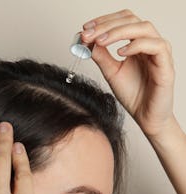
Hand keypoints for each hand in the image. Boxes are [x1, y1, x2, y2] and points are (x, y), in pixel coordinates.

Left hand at [82, 9, 174, 136]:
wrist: (145, 116)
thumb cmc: (132, 94)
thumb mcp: (111, 72)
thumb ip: (101, 56)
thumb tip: (86, 41)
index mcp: (136, 45)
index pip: (122, 21)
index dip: (103, 21)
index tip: (85, 28)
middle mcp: (148, 45)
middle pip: (131, 19)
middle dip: (106, 25)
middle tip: (88, 33)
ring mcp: (159, 54)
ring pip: (144, 28)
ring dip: (118, 31)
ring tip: (100, 41)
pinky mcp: (166, 66)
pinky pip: (156, 47)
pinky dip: (136, 45)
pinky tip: (120, 52)